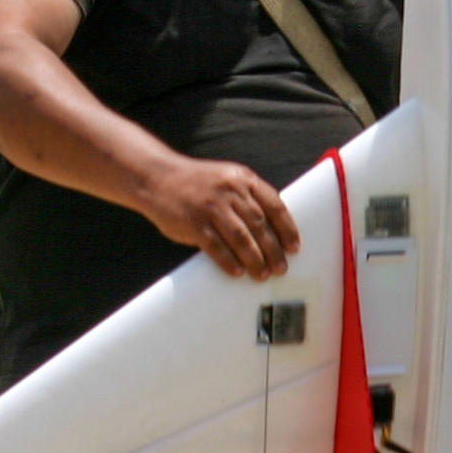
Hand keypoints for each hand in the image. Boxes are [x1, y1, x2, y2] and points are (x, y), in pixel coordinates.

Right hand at [138, 157, 300, 279]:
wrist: (157, 178)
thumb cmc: (197, 183)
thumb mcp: (226, 178)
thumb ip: (247, 196)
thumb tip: (272, 228)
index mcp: (242, 178)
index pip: (274, 205)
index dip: (287, 228)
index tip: (294, 247)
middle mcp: (229, 191)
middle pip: (260, 225)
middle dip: (274, 250)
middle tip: (281, 268)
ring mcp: (211, 206)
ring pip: (241, 238)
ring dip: (255, 260)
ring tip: (262, 274)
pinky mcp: (194, 223)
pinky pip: (216, 246)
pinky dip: (228, 261)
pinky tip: (237, 272)